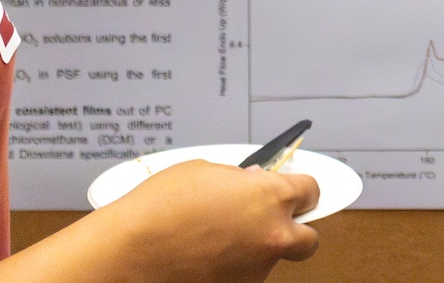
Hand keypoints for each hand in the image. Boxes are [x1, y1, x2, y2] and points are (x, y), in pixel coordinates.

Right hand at [99, 160, 319, 282]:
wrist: (132, 251)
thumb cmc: (162, 206)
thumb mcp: (205, 172)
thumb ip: (239, 179)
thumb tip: (252, 182)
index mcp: (270, 198)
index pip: (311, 191)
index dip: (301, 189)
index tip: (294, 191)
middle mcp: (272, 236)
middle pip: (309, 239)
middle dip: (295, 229)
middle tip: (271, 223)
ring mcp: (257, 269)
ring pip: (271, 259)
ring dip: (256, 249)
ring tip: (217, 240)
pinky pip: (246, 274)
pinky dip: (234, 267)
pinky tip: (207, 257)